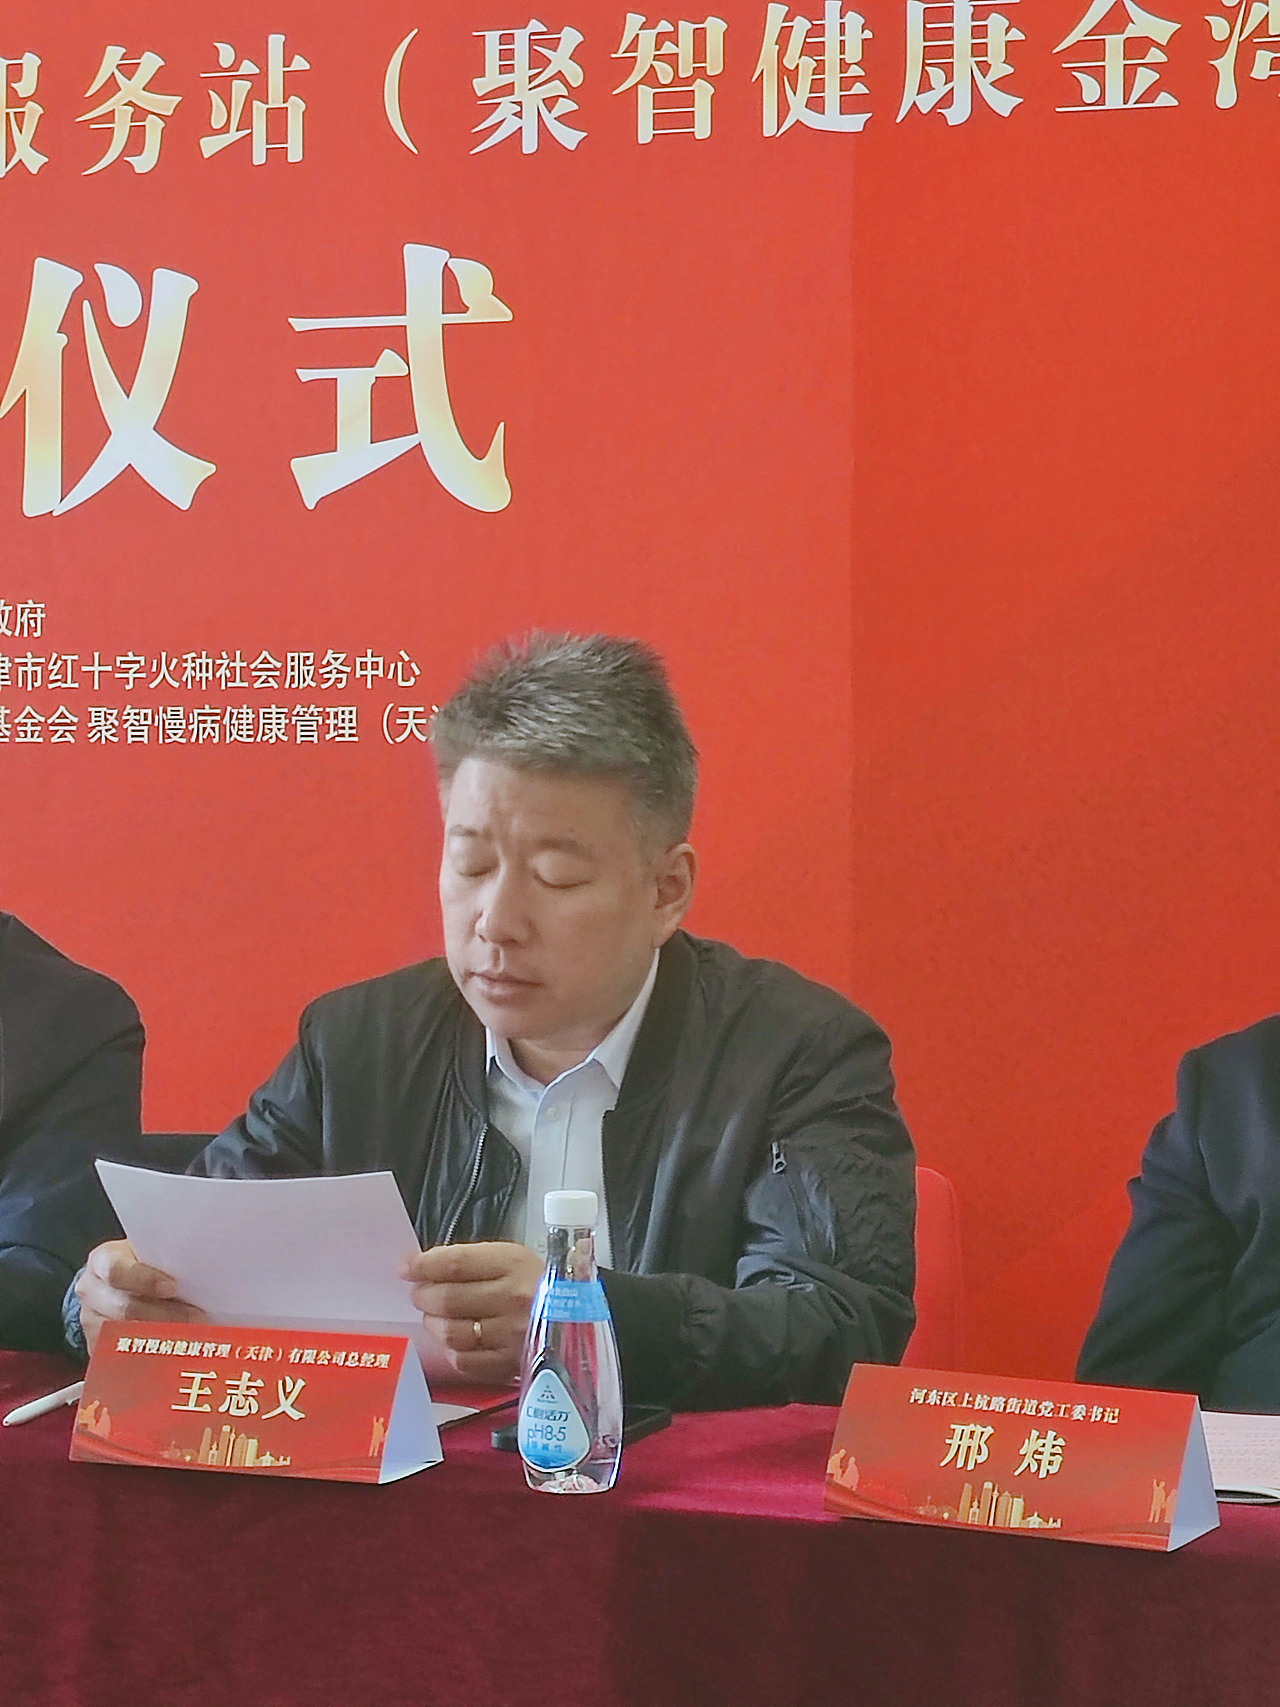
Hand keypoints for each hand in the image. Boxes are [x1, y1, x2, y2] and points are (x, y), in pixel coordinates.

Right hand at [75, 1240, 205, 1354]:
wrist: (114, 1284)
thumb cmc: (141, 1265)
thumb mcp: (149, 1254)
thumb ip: (167, 1261)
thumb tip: (207, 1269)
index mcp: (104, 1261)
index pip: (118, 1270)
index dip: (145, 1280)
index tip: (173, 1287)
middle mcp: (91, 1291)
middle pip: (124, 1308)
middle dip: (163, 1314)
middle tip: (196, 1317)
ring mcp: (91, 1321)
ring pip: (125, 1335)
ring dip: (161, 1337)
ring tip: (192, 1336)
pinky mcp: (97, 1346)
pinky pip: (121, 1356)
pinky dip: (149, 1356)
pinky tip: (173, 1354)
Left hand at [400, 1241, 542, 1383]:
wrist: (582, 1318)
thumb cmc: (543, 1285)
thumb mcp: (515, 1260)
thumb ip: (473, 1263)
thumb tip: (426, 1268)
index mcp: (514, 1264)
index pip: (456, 1263)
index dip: (423, 1265)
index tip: (406, 1267)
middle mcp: (513, 1299)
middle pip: (448, 1298)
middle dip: (424, 1296)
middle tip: (420, 1294)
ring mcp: (511, 1335)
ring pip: (451, 1332)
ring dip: (433, 1324)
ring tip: (434, 1316)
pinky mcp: (510, 1364)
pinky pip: (464, 1361)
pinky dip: (452, 1349)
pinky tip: (456, 1339)